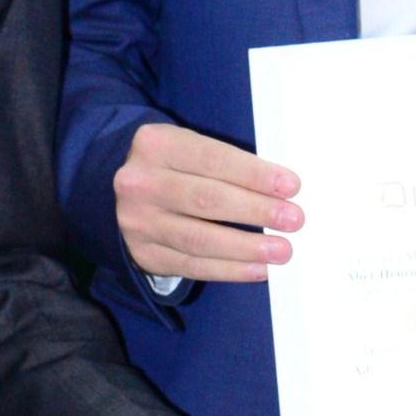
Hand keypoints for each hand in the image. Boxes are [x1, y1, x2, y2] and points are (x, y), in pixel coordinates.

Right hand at [116, 121, 302, 283]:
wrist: (122, 192)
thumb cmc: (173, 166)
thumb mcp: (188, 147)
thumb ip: (226, 164)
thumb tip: (280, 190)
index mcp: (157, 145)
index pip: (214, 159)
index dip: (255, 175)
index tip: (291, 186)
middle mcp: (141, 183)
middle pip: (207, 199)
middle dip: (256, 210)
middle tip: (293, 219)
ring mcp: (139, 222)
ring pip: (199, 239)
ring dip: (246, 248)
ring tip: (281, 250)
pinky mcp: (144, 253)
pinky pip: (192, 266)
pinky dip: (229, 270)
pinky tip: (258, 269)